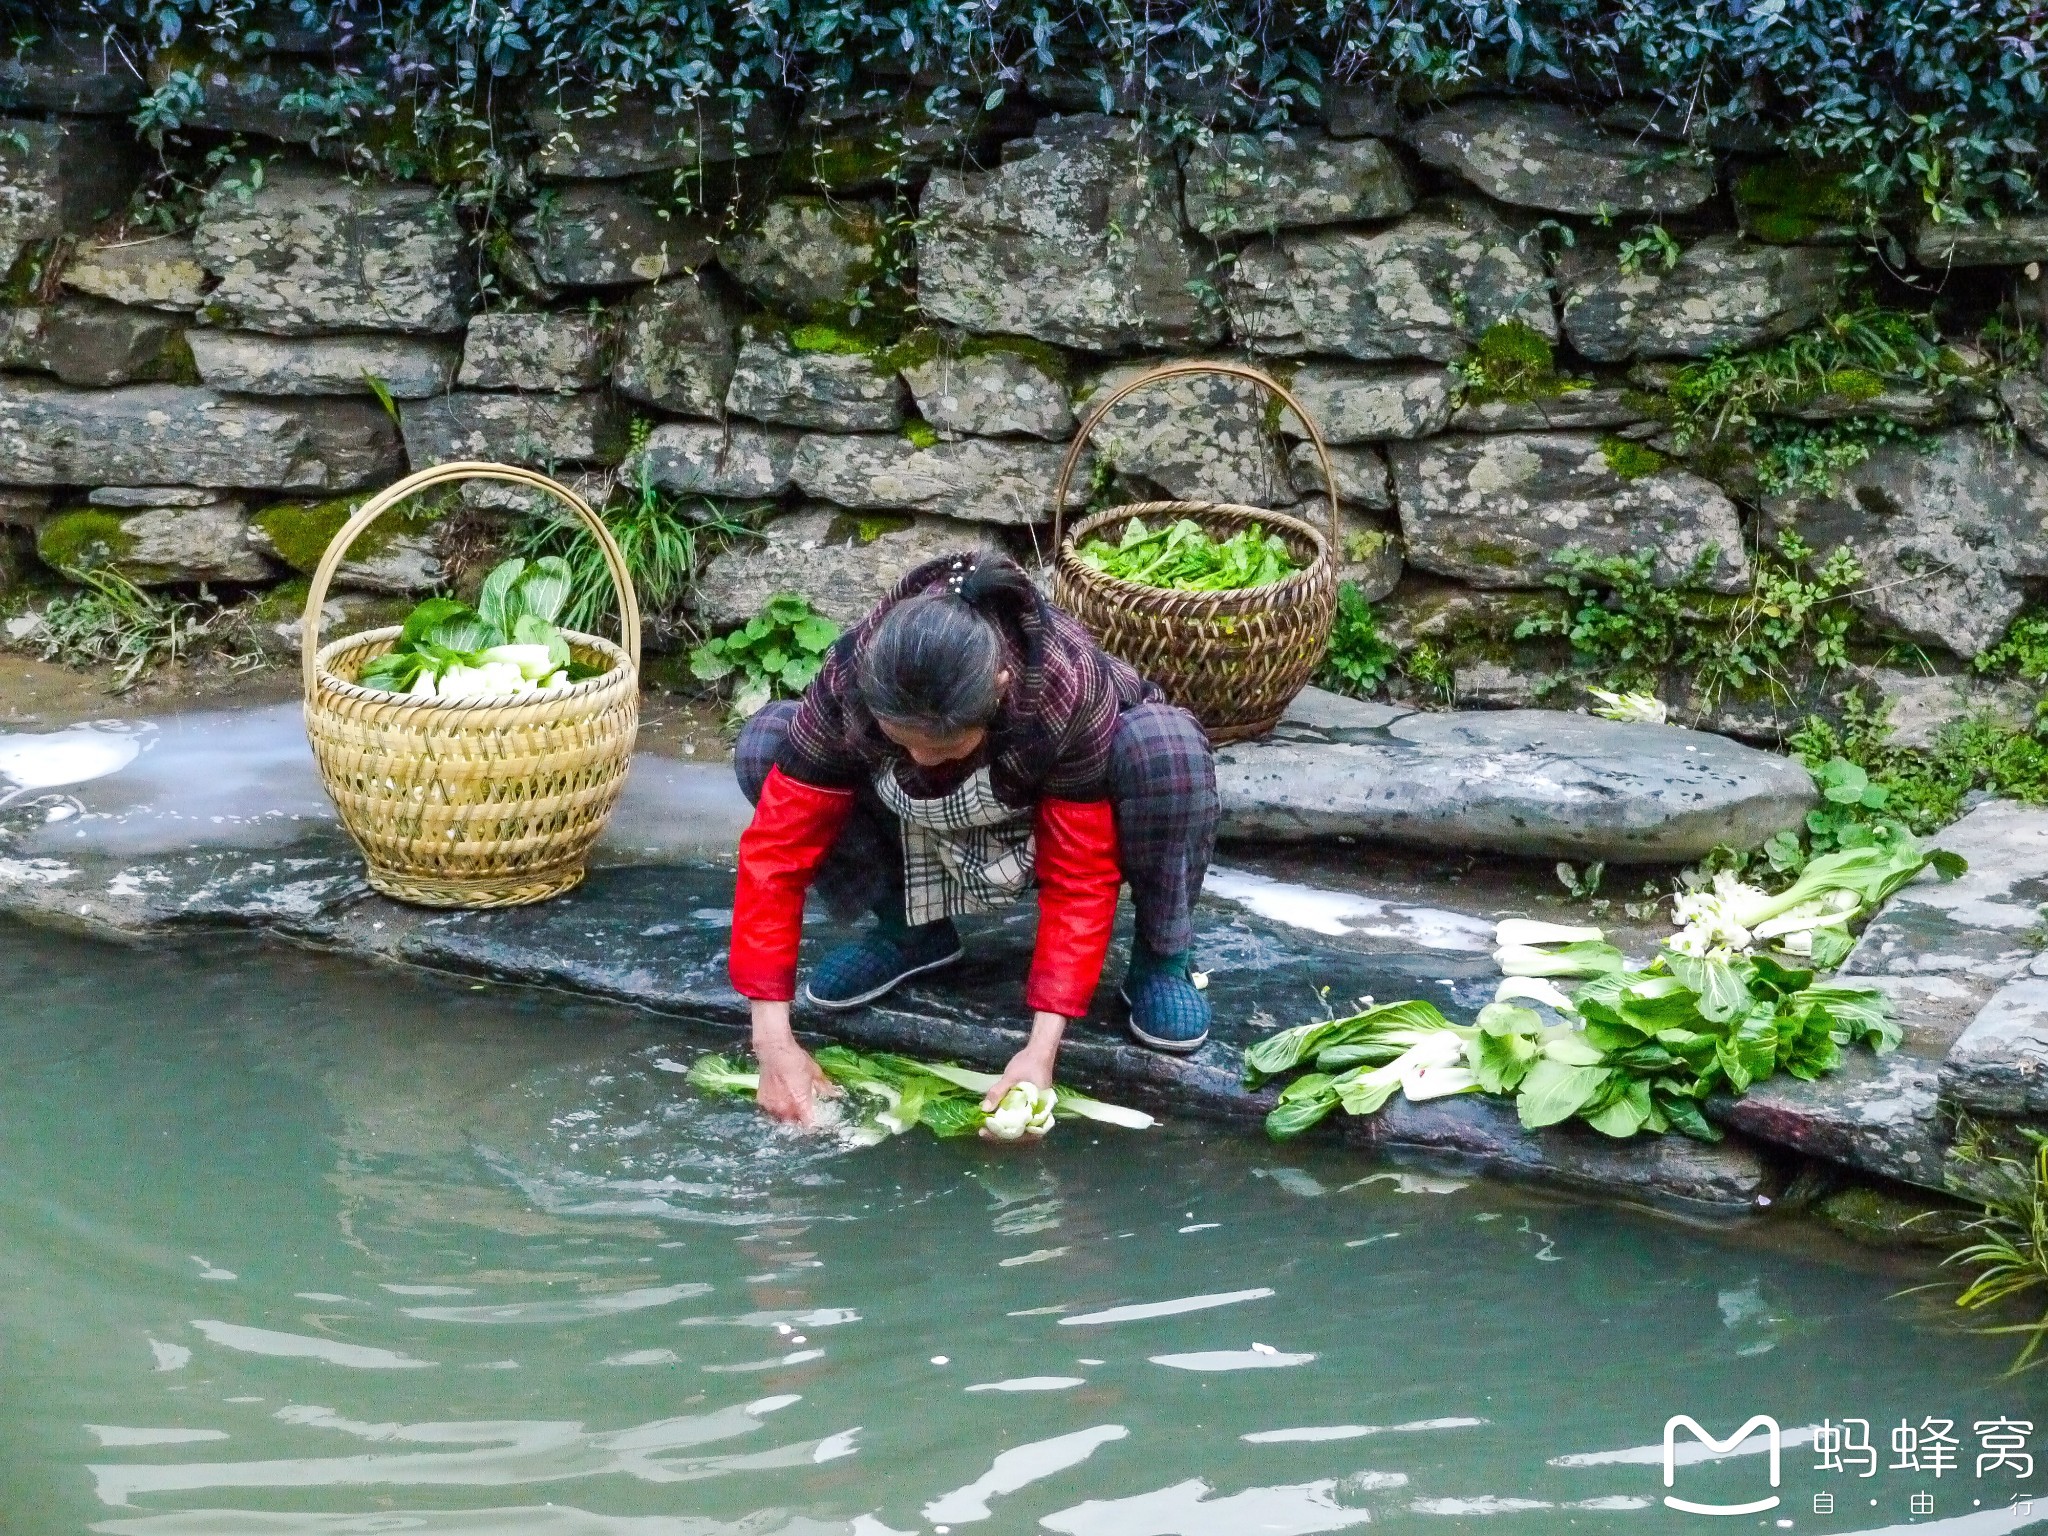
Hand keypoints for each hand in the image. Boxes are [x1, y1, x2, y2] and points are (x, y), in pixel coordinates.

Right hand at [755, 1040, 834, 1124]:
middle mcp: (785, 1108)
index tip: (815, 1120)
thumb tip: (835, 1094)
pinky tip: (779, 1100)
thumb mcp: (814, 1072)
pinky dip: (775, 1108)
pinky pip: (770, 1111)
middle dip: (799, 1120)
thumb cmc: (796, 1060)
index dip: (813, 1124)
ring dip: (787, 1116)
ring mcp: (772, 1106)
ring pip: (781, 1118)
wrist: (774, 1050)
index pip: (808, 1123)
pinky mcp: (762, 1101)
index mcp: (801, 1103)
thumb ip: (823, 1086)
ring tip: (790, 1106)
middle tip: (803, 1112)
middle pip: (794, 1123)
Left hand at [979, 1011, 1066, 1140]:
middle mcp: (1039, 1114)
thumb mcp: (1011, 1076)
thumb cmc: (1029, 1063)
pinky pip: (1018, 1119)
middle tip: (983, 1132)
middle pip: (1022, 1134)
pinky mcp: (1028, 1106)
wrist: (1039, 1051)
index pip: (1026, 1133)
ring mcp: (1034, 1111)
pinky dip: (1006, 1121)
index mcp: (1040, 1110)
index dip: (1006, 1137)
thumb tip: (983, 1109)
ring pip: (1019, 1127)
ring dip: (1003, 1130)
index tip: (989, 1133)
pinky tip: (993, 1118)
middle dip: (1001, 1136)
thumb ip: (998, 1092)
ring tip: (986, 1128)